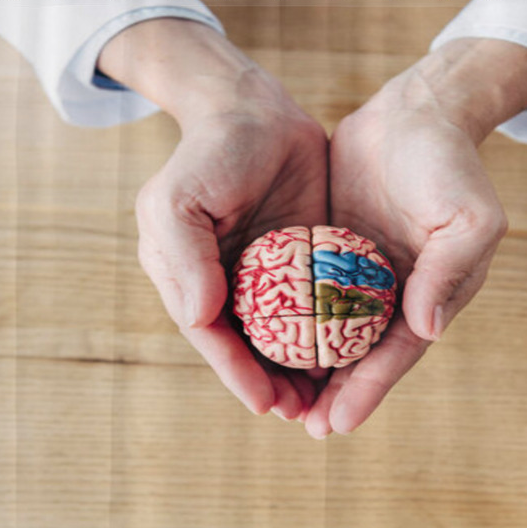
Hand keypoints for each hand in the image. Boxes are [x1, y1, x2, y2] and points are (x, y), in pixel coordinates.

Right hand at [98, 19, 328, 419]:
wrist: (256, 111)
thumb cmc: (209, 154)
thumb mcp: (178, 199)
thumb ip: (184, 258)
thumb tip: (201, 318)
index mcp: (192, 281)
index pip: (214, 339)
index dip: (237, 374)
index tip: (265, 404)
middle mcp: (228, 286)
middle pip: (251, 349)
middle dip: (273, 385)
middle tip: (302, 416)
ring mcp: (270, 277)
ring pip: (286, 337)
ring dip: (303, 372)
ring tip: (326, 403)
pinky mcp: (305, 262)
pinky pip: (317, 306)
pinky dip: (328, 335)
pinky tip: (349, 358)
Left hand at [303, 38, 526, 438]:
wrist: (417, 113)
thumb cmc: (450, 164)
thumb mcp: (469, 217)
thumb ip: (449, 272)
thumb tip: (425, 329)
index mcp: (432, 295)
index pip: (397, 353)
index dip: (369, 390)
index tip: (338, 423)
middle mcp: (397, 294)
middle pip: (362, 355)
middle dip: (336, 394)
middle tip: (305, 427)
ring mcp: (363, 275)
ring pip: (333, 333)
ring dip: (312, 369)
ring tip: (281, 402)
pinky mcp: (335, 252)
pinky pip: (311, 294)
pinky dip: (294, 322)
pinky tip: (266, 343)